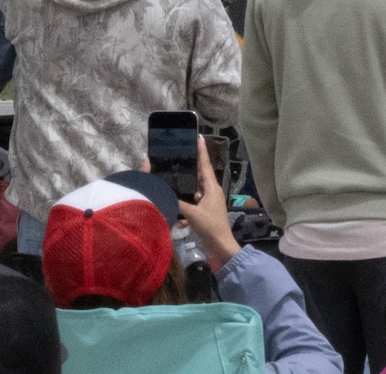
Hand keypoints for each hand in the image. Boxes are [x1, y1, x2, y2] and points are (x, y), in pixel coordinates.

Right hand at [176, 137, 239, 270]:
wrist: (221, 248)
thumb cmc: (210, 227)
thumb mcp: (192, 213)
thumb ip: (177, 201)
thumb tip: (163, 192)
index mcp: (212, 188)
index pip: (205, 165)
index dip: (201, 151)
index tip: (198, 137)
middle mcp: (211, 192)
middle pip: (199, 174)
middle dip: (190, 165)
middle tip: (178, 153)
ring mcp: (208, 202)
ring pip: (194, 188)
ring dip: (185, 185)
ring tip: (173, 176)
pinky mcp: (204, 211)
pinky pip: (193, 201)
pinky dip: (185, 202)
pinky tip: (175, 206)